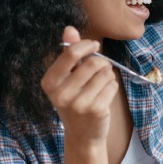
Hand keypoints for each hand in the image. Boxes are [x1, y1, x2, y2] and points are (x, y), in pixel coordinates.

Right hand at [40, 26, 118, 146]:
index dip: (86, 45)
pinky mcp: (96, 110)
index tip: (94, 45)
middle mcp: (61, 94)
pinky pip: (113, 85)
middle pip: (92, 63)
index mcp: (50, 82)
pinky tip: (104, 95)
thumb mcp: (67, 78)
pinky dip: (112, 86)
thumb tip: (69, 29)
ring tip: (100, 84)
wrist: (82, 134)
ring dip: (108, 75)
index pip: (70, 54)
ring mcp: (78, 104)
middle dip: (101, 62)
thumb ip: (69, 53)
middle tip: (101, 69)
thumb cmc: (75, 99)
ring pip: (105, 73)